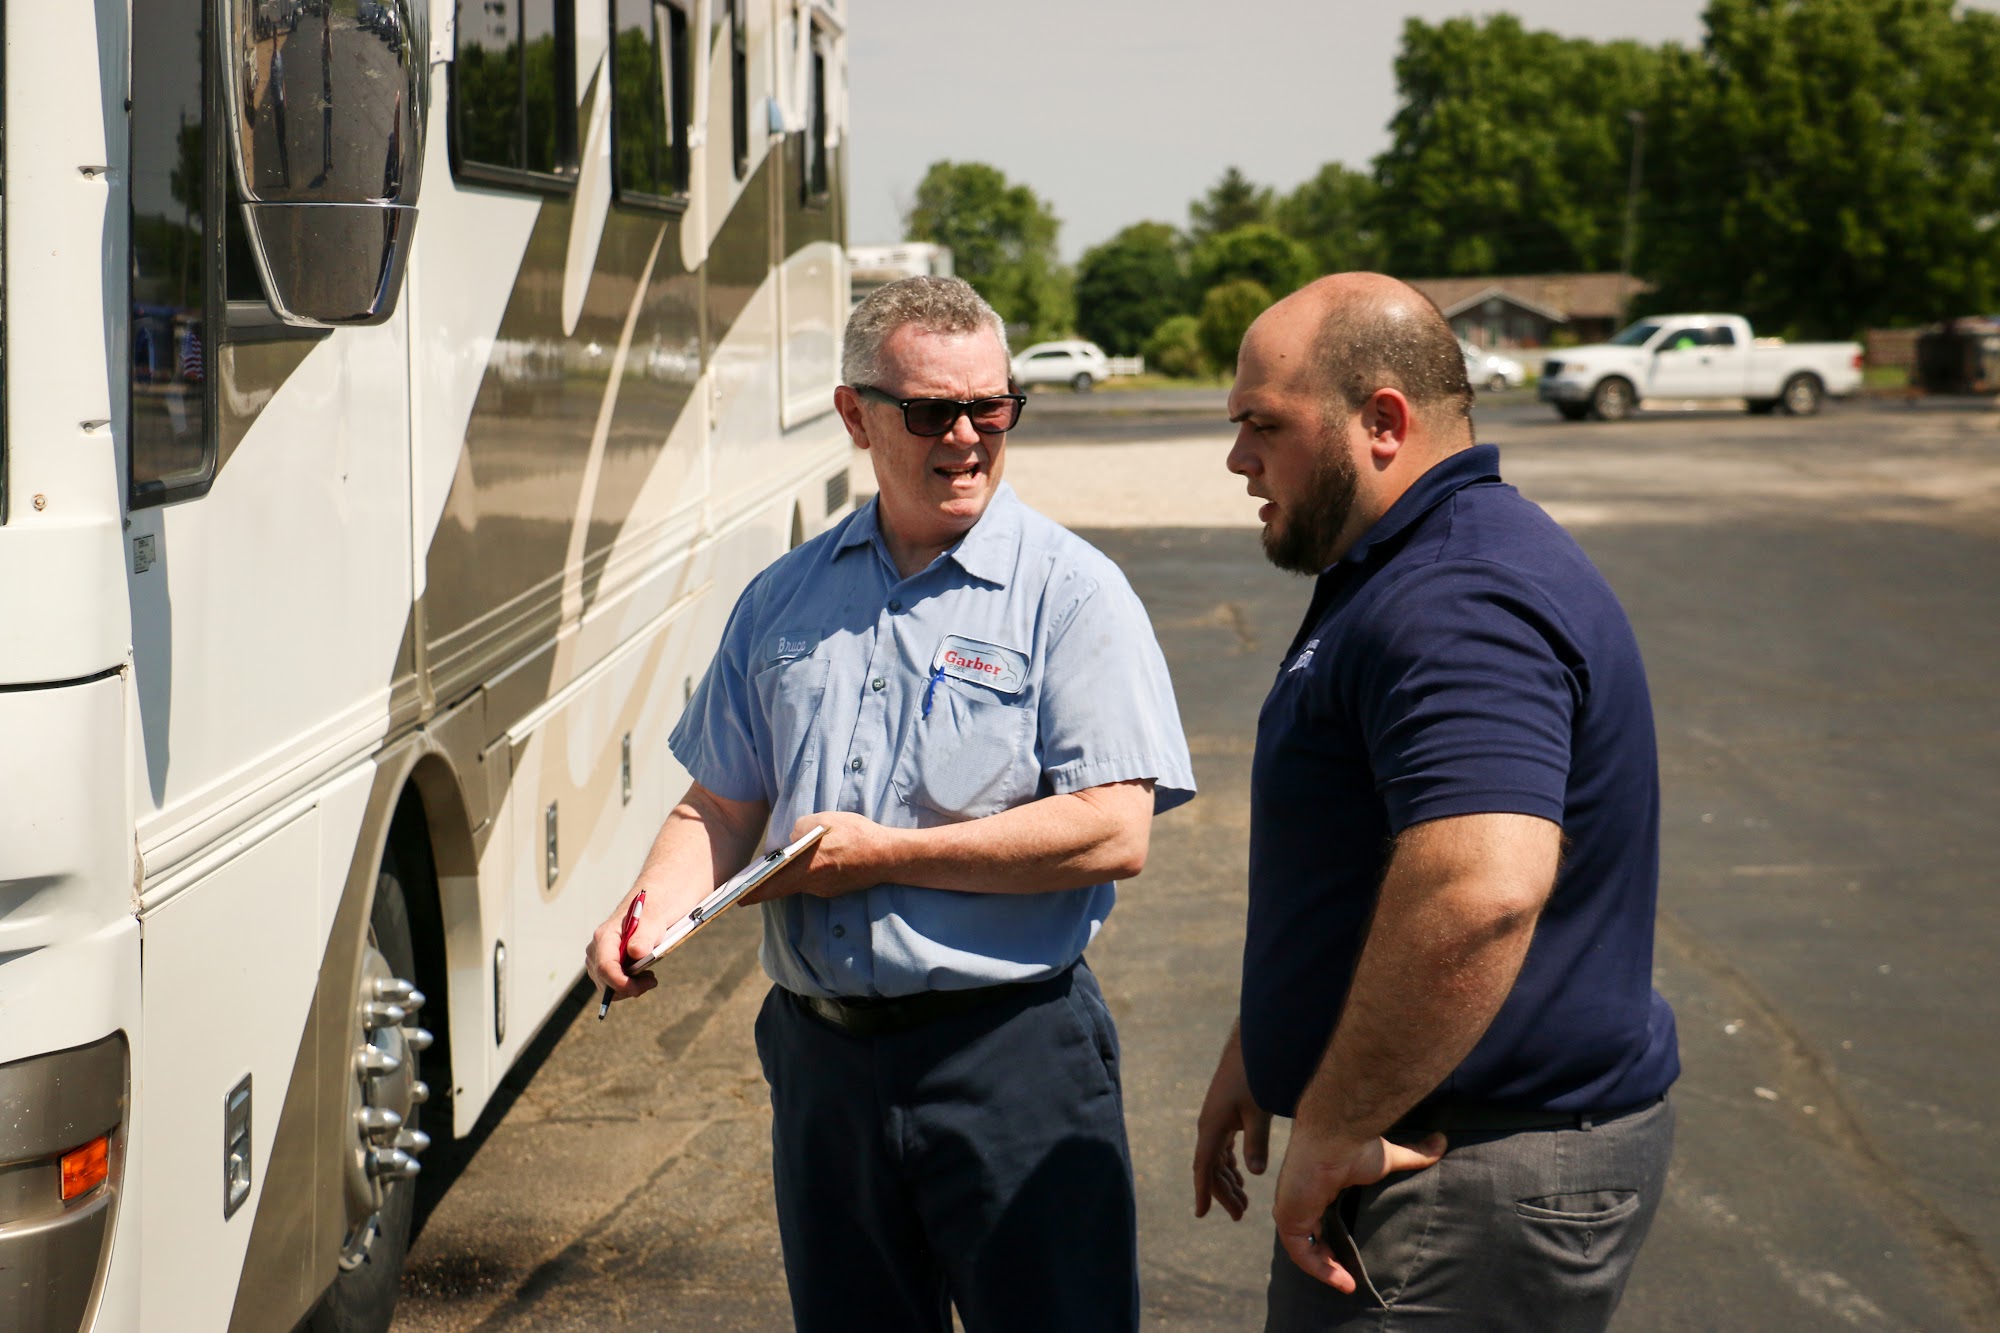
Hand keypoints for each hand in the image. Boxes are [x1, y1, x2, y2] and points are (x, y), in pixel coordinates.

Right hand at [583, 890, 663, 1005]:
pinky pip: (612, 984)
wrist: (649, 907)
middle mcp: (596, 950)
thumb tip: (636, 953)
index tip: (639, 989)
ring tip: (648, 976)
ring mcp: (599, 959)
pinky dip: (628, 985)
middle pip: (605, 982)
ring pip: (608, 987)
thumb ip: (644, 937)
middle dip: (628, 987)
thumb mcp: (653, 922)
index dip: (619, 983)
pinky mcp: (605, 965)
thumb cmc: (650, 913)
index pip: (605, 967)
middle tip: (652, 980)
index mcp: (604, 937)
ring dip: (629, 987)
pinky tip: (642, 974)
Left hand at [740, 811, 888, 903]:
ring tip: (778, 867)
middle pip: (783, 887)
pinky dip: (809, 874)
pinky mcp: (836, 889)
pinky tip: (811, 863)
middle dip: (767, 884)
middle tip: (750, 883)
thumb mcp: (823, 821)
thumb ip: (800, 829)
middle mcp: (812, 885)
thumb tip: (791, 840)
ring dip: (790, 876)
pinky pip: (816, 882)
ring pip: (800, 883)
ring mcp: (825, 890)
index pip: (770, 887)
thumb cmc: (856, 834)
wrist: (889, 855)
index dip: (752, 893)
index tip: (736, 898)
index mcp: (805, 869)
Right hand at [1193, 1028, 1271, 1221]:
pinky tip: (1241, 1176)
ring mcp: (1216, 1120)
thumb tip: (1254, 1174)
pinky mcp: (1225, 1115)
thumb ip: (1256, 1142)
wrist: (1253, 1046)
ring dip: (1228, 1180)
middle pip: (1212, 1168)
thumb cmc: (1255, 1076)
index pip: (1204, 1167)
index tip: (1200, 1214)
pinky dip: (1231, 1164)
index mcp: (1212, 1127)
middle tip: (1240, 1215)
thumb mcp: (1258, 1111)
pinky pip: (1223, 1147)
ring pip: (1218, 1159)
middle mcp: (1209, 1126)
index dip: (1203, 1192)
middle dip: (1223, 1193)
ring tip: (1243, 1202)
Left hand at [1272, 1122, 1445, 1289]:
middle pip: (1309, 1238)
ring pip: (1303, 1249)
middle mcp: (1299, 1198)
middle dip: (1328, 1259)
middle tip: (1350, 1278)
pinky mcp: (1288, 1217)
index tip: (1351, 1258)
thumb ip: (1413, 1156)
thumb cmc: (1356, 1145)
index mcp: (1317, 1187)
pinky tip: (1343, 1281)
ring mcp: (1291, 1207)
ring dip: (1326, 1270)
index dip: (1332, 1239)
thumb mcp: (1389, 1159)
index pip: (1318, 1219)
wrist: (1335, 1138)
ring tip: (1349, 1286)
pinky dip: (1320, 1269)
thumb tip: (1442, 1142)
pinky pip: (1300, 1253)